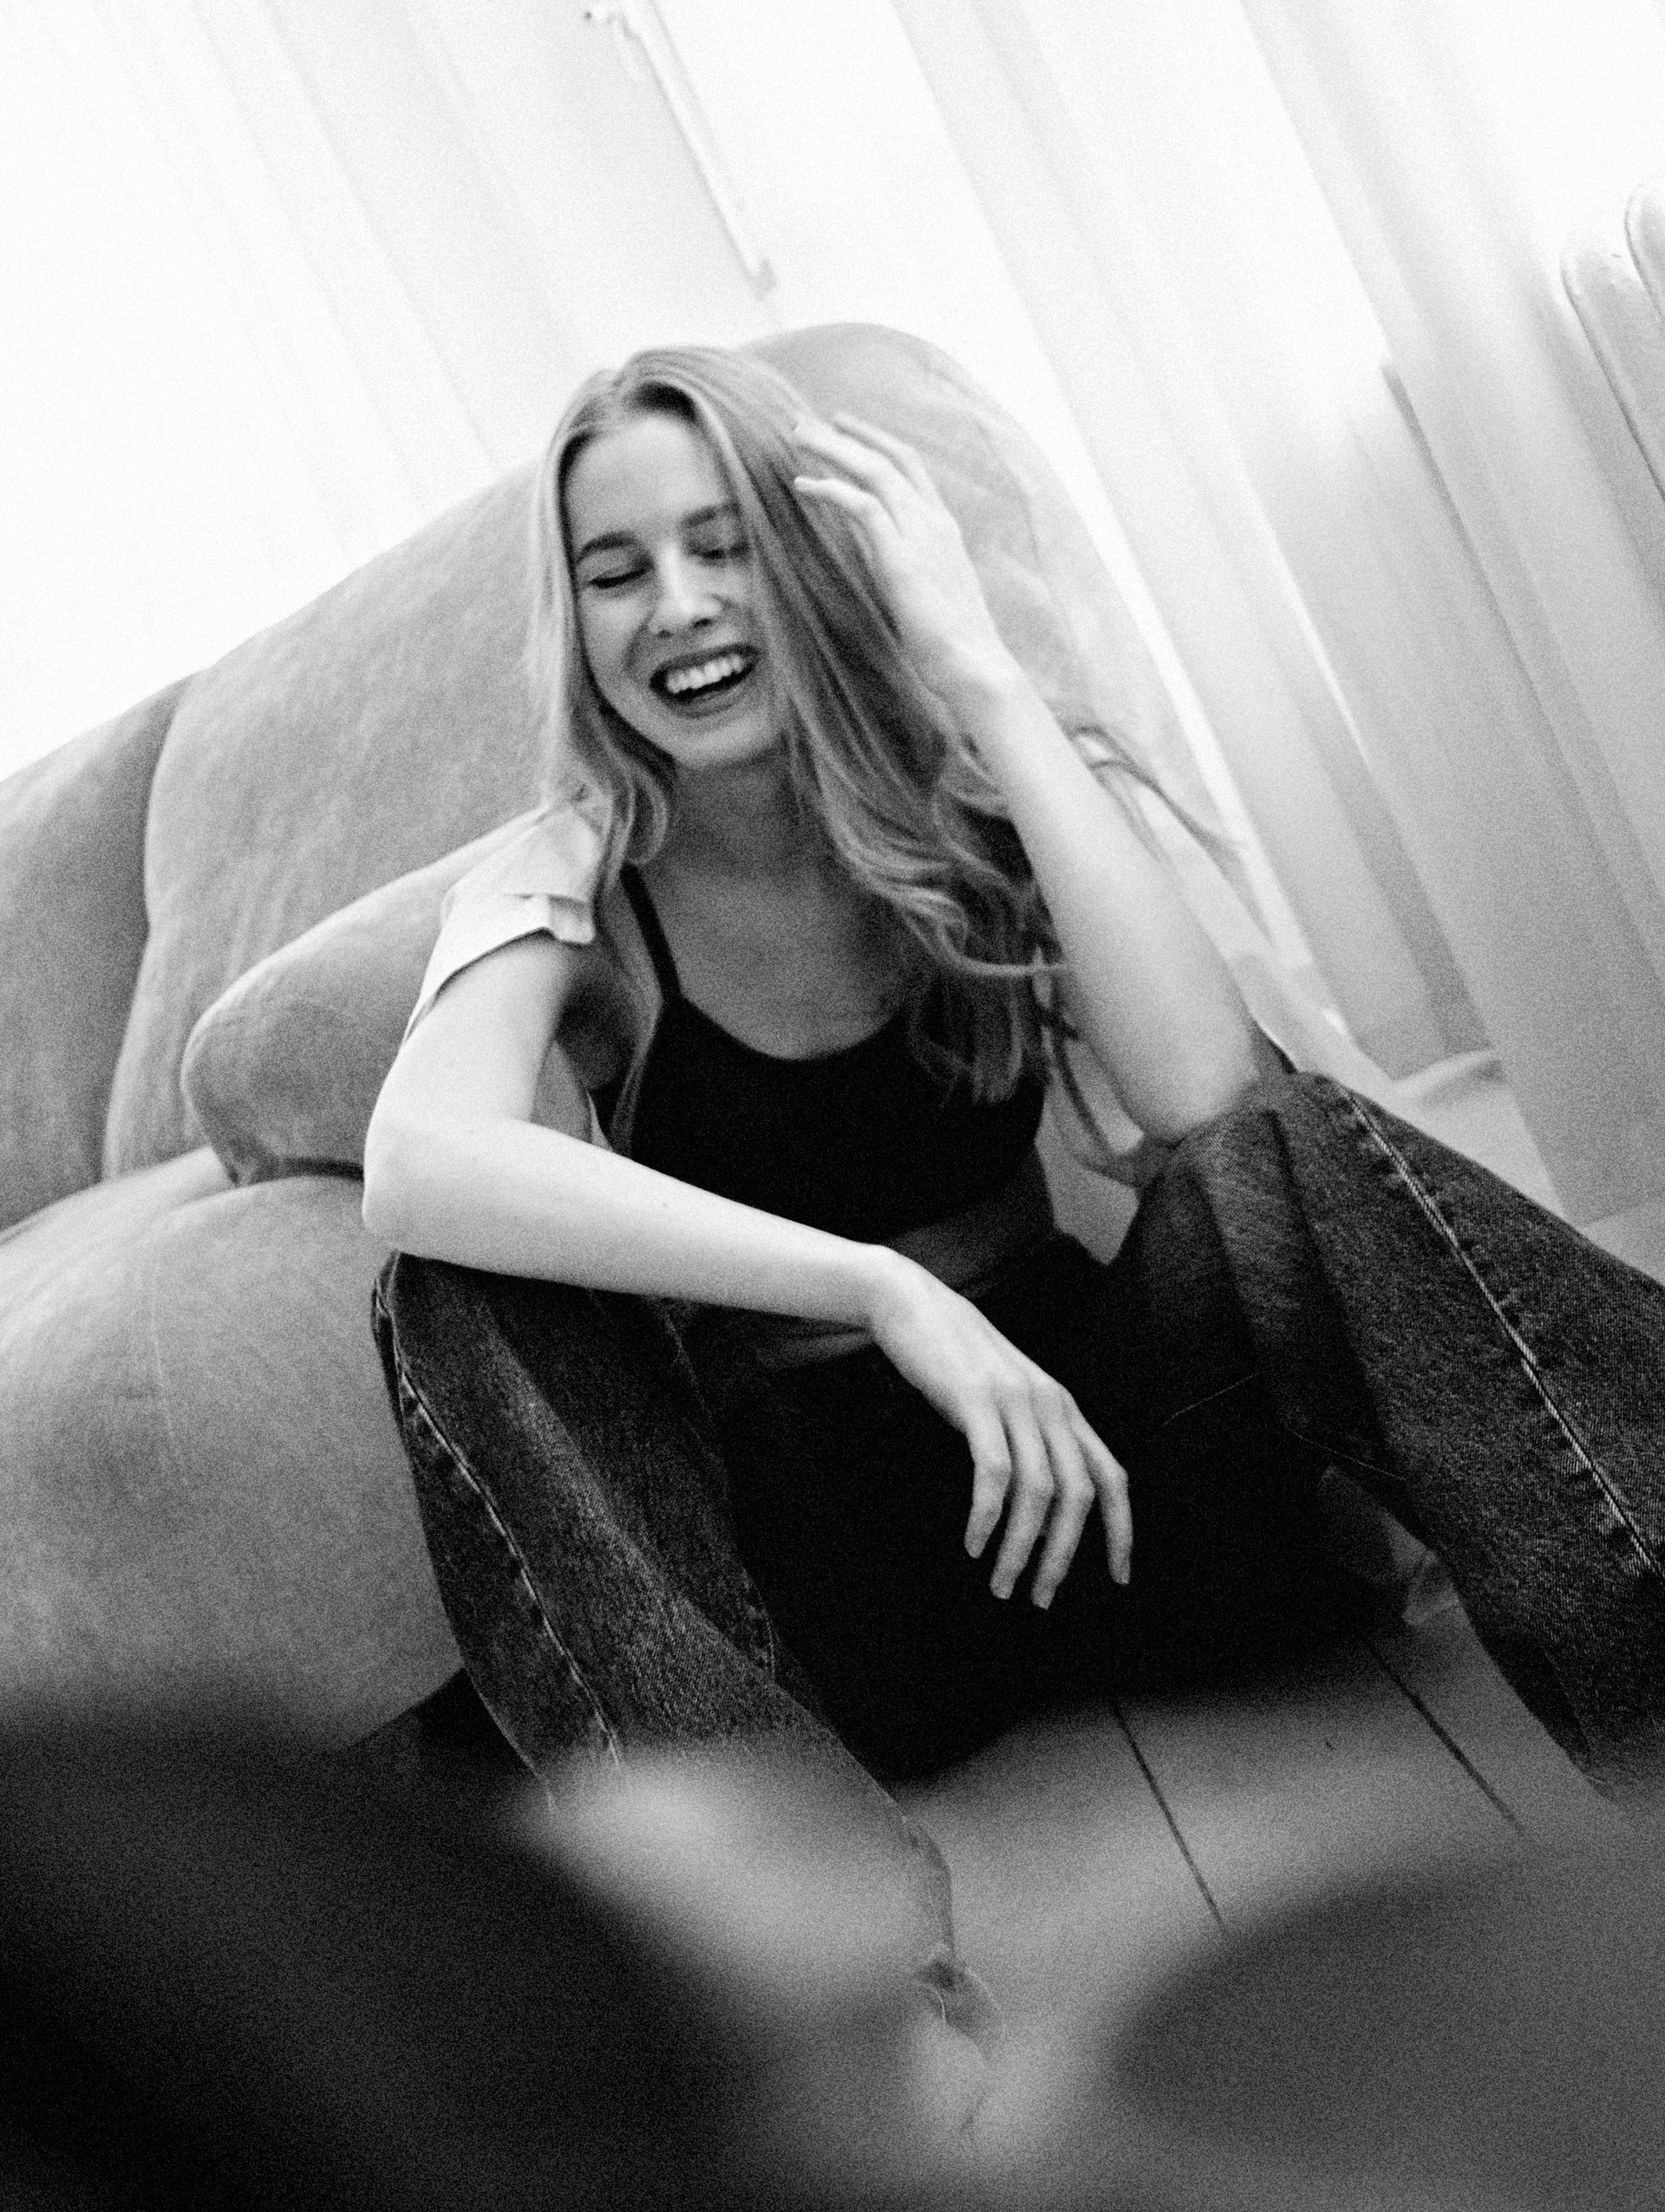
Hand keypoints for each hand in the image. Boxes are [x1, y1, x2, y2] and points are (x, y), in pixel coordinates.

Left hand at [792, 415, 1018, 713]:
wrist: (974, 667)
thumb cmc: (949, 640)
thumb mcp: (920, 586)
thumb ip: (892, 552)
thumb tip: (861, 533)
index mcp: (943, 527)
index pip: (910, 467)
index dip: (875, 441)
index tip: (843, 427)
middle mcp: (935, 523)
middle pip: (891, 458)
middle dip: (847, 435)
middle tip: (805, 423)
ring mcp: (922, 537)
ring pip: (875, 472)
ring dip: (833, 449)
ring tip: (796, 436)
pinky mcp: (903, 559)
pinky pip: (864, 507)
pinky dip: (831, 489)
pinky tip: (804, 485)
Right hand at [862, 1253, 1132, 1606]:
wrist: (912, 1302)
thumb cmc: (954, 1358)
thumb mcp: (1006, 1396)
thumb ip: (1029, 1435)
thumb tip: (1040, 1498)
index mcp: (1063, 1407)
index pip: (1112, 1475)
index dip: (1123, 1530)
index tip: (1119, 1577)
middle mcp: (1050, 1404)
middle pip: (1080, 1495)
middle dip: (1064, 1555)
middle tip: (1041, 1597)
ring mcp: (1016, 1401)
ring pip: (1039, 1492)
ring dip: (1021, 1549)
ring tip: (1001, 1584)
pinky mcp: (977, 1400)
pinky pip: (993, 1472)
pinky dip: (986, 1516)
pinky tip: (972, 1544)